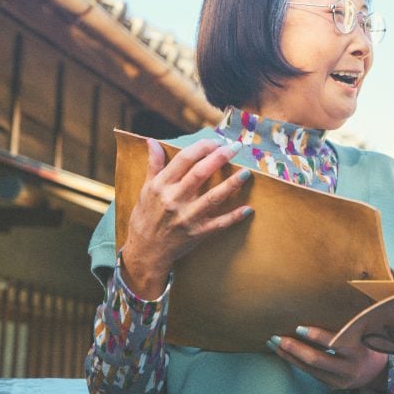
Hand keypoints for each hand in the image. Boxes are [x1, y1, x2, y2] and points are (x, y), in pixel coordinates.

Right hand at [121, 138, 253, 298]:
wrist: (145, 251)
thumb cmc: (145, 217)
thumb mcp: (145, 189)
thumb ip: (154, 165)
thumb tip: (152, 141)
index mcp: (161, 186)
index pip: (184, 159)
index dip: (201, 147)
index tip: (215, 141)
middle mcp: (174, 200)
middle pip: (200, 174)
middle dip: (219, 158)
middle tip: (235, 147)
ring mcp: (187, 218)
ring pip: (213, 198)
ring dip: (231, 184)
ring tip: (246, 173)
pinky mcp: (197, 233)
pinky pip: (219, 224)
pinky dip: (234, 217)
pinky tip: (248, 208)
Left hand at [267, 326, 388, 390]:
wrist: (377, 372)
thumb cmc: (368, 343)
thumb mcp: (364, 332)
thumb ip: (349, 322)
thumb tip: (328, 298)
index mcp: (357, 350)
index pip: (334, 343)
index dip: (316, 336)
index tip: (299, 327)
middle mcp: (348, 368)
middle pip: (316, 360)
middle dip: (294, 348)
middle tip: (276, 337)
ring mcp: (338, 380)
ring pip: (308, 369)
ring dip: (288, 356)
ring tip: (272, 344)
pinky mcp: (331, 385)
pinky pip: (309, 373)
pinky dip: (294, 362)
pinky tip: (282, 353)